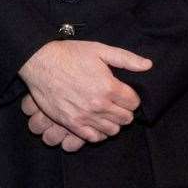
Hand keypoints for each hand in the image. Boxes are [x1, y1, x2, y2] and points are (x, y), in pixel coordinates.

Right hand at [17, 40, 150, 143]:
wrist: (39, 62)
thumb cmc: (69, 54)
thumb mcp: (99, 50)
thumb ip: (126, 58)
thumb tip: (148, 65)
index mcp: (109, 87)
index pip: (134, 103)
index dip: (131, 98)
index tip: (124, 94)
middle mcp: (99, 104)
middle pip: (126, 118)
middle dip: (124, 111)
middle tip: (115, 103)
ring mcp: (84, 115)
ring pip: (112, 130)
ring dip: (112, 123)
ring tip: (105, 113)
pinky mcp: (71, 122)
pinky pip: (93, 137)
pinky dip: (98, 133)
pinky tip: (94, 122)